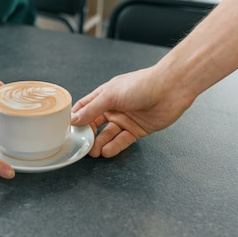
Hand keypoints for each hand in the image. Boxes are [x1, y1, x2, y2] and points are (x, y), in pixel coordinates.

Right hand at [70, 67, 193, 157]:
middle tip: (81, 145)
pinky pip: (122, 140)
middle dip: (87, 135)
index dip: (76, 118)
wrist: (171, 89)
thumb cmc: (141, 85)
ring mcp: (125, 119)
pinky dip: (114, 146)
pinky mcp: (137, 130)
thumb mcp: (111, 95)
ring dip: (100, 143)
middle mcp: (113, 107)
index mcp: (105, 95)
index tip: (67, 129)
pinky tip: (106, 151)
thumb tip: (74, 119)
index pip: (85, 107)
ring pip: (108, 134)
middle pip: (95, 124)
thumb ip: (92, 110)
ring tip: (94, 152)